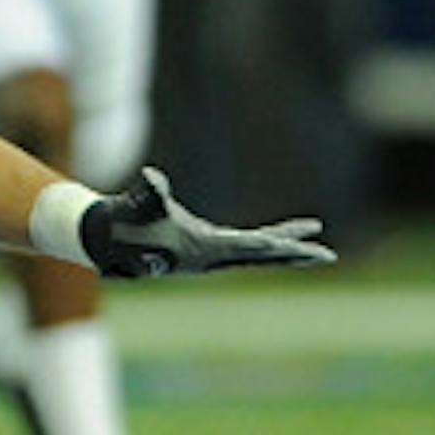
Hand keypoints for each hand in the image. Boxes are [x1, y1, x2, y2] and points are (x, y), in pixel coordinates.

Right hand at [82, 167, 334, 278]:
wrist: (106, 238)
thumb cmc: (124, 221)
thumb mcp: (137, 205)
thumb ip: (148, 193)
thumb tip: (153, 178)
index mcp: (204, 248)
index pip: (251, 248)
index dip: (281, 246)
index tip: (306, 248)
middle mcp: (213, 255)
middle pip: (263, 254)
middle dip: (294, 253)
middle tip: (328, 255)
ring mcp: (211, 252)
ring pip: (257, 250)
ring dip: (285, 246)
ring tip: (314, 241)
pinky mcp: (206, 245)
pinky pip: (246, 244)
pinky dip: (267, 239)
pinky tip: (281, 236)